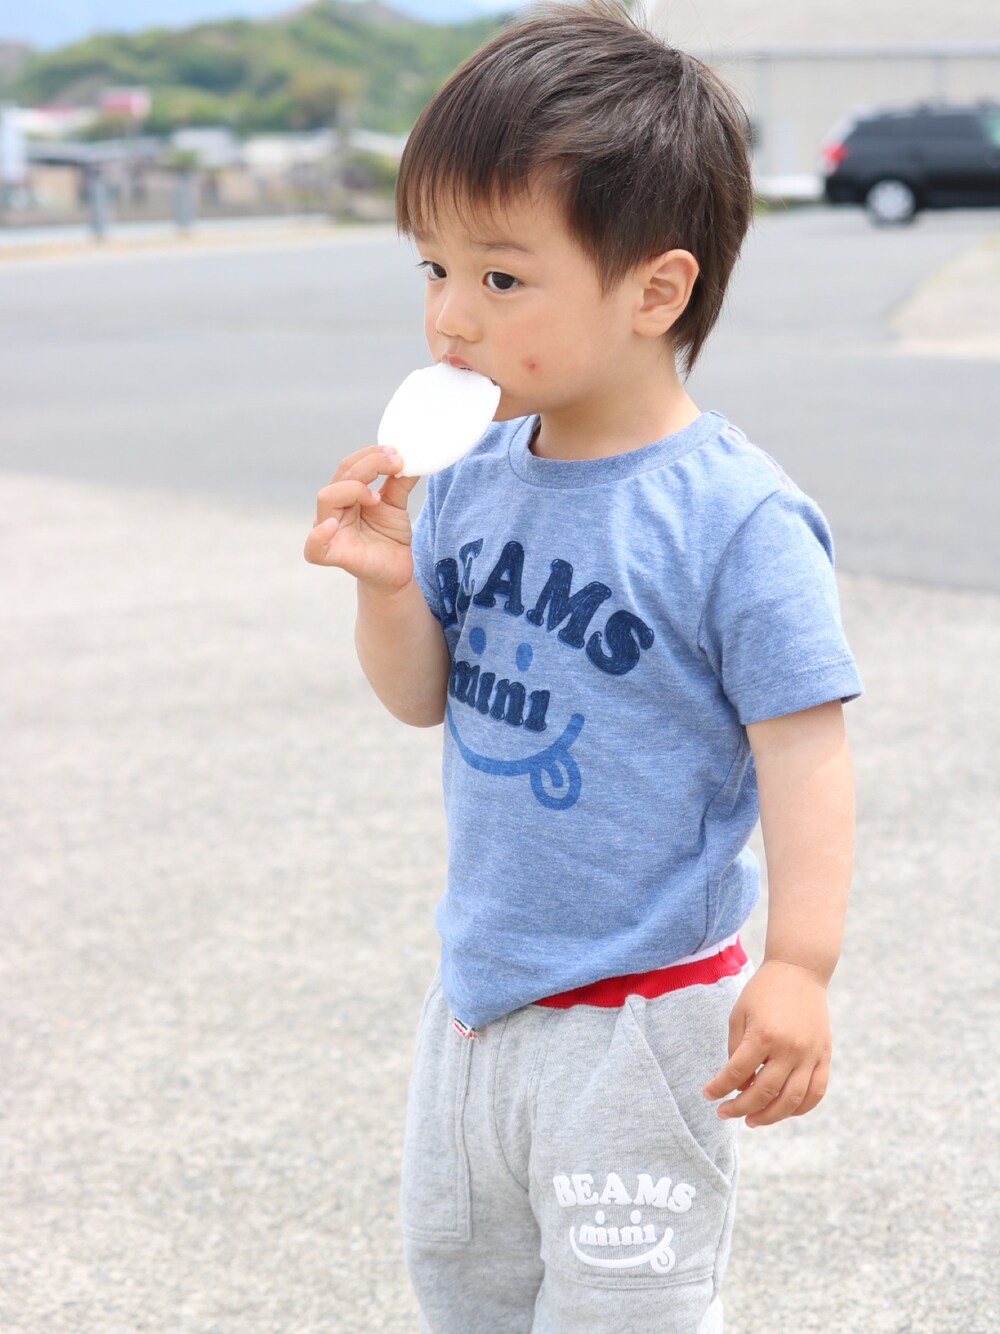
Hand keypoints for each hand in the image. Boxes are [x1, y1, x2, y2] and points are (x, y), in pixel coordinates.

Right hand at [304, 445, 419, 590]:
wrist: (397, 570)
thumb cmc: (390, 537)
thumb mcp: (397, 505)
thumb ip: (399, 481)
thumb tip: (412, 456)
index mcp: (346, 495)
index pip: (349, 466)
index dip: (370, 455)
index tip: (397, 454)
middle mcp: (334, 509)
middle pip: (340, 476)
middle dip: (369, 465)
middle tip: (396, 464)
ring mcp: (330, 531)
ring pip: (327, 497)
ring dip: (354, 489)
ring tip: (377, 498)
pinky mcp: (333, 555)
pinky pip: (314, 547)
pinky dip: (318, 535)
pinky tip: (334, 524)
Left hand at [702, 959, 831, 1127]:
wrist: (799, 970)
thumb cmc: (763, 991)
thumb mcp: (739, 1014)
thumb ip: (736, 1050)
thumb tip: (739, 1084)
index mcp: (764, 1035)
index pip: (737, 1073)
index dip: (719, 1088)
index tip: (708, 1096)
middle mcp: (790, 1049)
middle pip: (764, 1093)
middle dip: (740, 1108)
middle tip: (725, 1113)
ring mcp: (810, 1055)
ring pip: (792, 1101)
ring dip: (770, 1117)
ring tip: (751, 1120)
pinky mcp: (824, 1056)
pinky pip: (816, 1092)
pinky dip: (800, 1108)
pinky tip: (783, 1111)